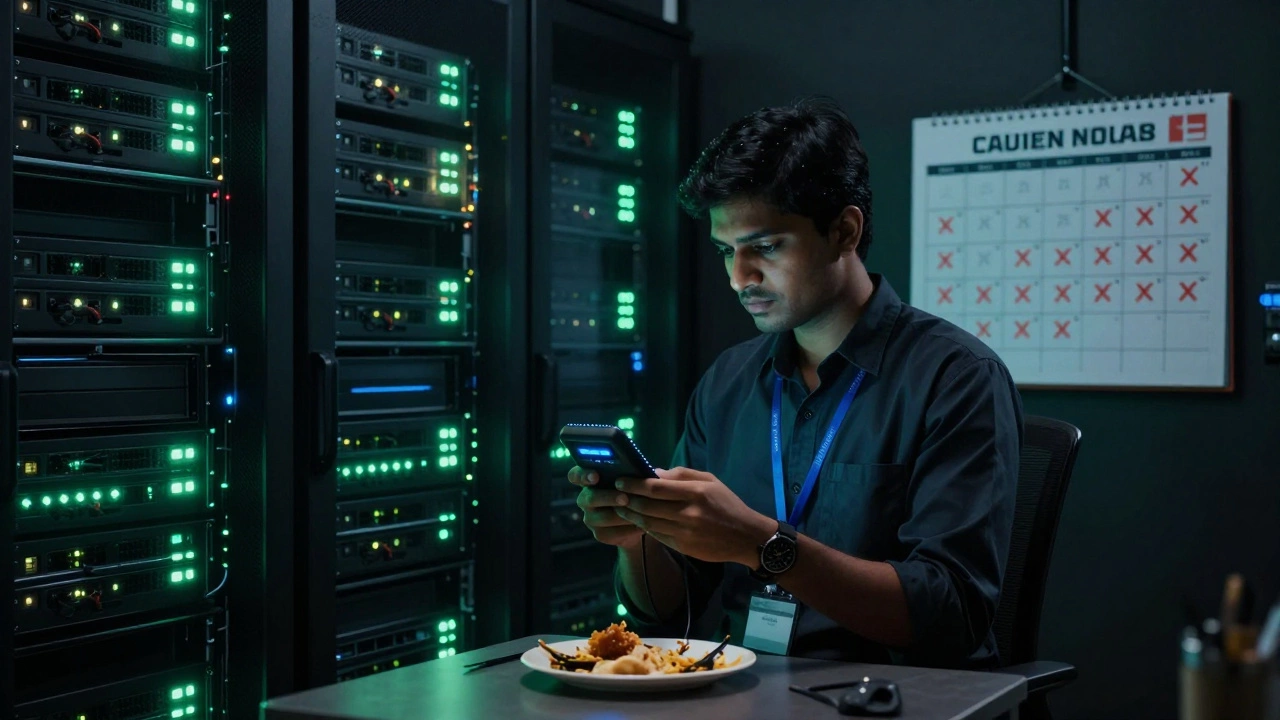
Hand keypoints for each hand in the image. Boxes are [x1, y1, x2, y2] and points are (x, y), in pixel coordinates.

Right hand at [568, 466, 643, 549]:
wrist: (638, 517)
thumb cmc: (633, 490)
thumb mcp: (630, 479)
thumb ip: (627, 473)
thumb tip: (635, 469)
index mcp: (589, 480)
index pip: (576, 475)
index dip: (583, 475)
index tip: (595, 476)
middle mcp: (585, 498)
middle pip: (590, 497)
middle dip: (609, 497)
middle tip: (624, 498)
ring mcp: (590, 517)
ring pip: (603, 517)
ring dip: (622, 515)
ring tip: (640, 513)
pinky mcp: (599, 534)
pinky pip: (613, 533)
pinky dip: (628, 529)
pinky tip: (641, 525)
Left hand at [613, 467, 775, 565]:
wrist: (746, 537)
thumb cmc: (727, 504)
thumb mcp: (710, 481)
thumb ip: (681, 475)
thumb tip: (654, 472)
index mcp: (695, 492)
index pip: (655, 487)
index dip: (633, 484)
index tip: (620, 480)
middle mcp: (688, 513)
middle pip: (647, 505)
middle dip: (627, 499)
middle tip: (615, 494)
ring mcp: (685, 532)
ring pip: (648, 522)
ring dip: (631, 514)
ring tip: (622, 507)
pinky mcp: (683, 546)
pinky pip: (656, 535)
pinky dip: (644, 527)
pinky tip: (638, 520)